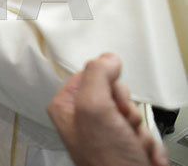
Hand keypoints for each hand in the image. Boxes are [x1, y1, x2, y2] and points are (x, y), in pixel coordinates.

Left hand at [47, 53, 168, 165]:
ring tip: (131, 145)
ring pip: (132, 112)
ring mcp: (104, 134)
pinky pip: (144, 131)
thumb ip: (97, 76)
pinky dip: (147, 144)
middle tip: (121, 124)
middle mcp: (82, 119)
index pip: (91, 74)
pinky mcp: (123, 146)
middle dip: (126, 108)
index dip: (107, 84)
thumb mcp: (95, 107)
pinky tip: (140, 155)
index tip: (110, 98)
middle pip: (114, 93)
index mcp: (65, 106)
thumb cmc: (106, 161)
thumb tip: (107, 58)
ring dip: (139, 128)